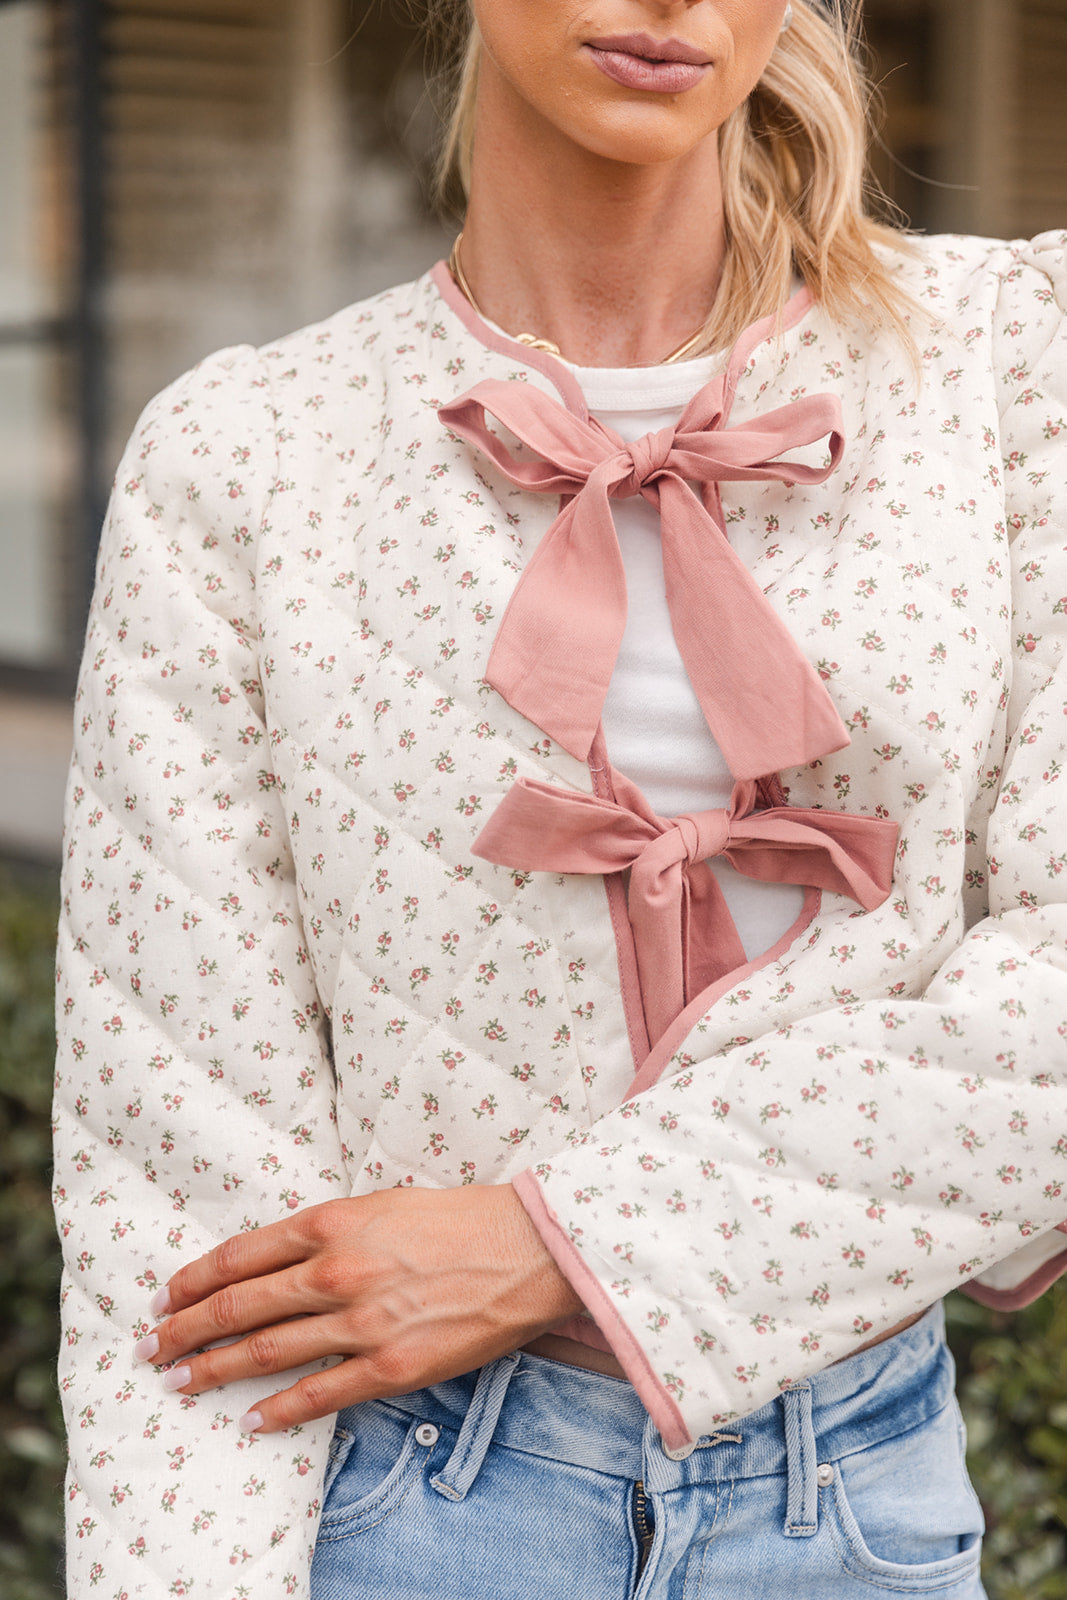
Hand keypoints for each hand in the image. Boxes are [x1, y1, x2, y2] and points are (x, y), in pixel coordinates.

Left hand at [133, 1184, 583, 1432]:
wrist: (530, 1249)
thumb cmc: (461, 1219)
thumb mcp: (384, 1202)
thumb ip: (330, 1228)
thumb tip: (279, 1257)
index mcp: (334, 1222)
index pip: (241, 1255)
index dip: (194, 1279)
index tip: (166, 1297)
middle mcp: (338, 1270)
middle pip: (238, 1306)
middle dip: (185, 1329)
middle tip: (152, 1346)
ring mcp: (362, 1323)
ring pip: (266, 1351)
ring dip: (214, 1370)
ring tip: (181, 1381)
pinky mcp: (391, 1366)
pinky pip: (319, 1395)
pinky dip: (277, 1410)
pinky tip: (251, 1418)